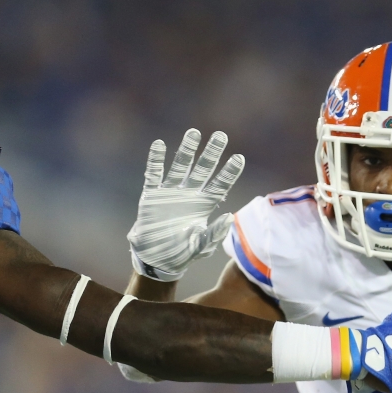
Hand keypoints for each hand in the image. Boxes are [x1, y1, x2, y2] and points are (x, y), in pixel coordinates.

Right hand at [128, 129, 244, 280]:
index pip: (220, 185)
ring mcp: (170, 193)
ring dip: (187, 150)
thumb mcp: (201, 247)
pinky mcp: (152, 196)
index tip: (239, 157)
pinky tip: (159, 144)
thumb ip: (214, 234)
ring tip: (194, 132)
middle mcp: (190, 195)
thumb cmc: (182, 254)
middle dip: (212, 153)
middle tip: (221, 135)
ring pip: (180, 166)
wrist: (155, 259)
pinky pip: (153, 175)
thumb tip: (229, 217)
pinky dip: (155, 160)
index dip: (229, 172)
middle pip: (203, 169)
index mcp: (204, 206)